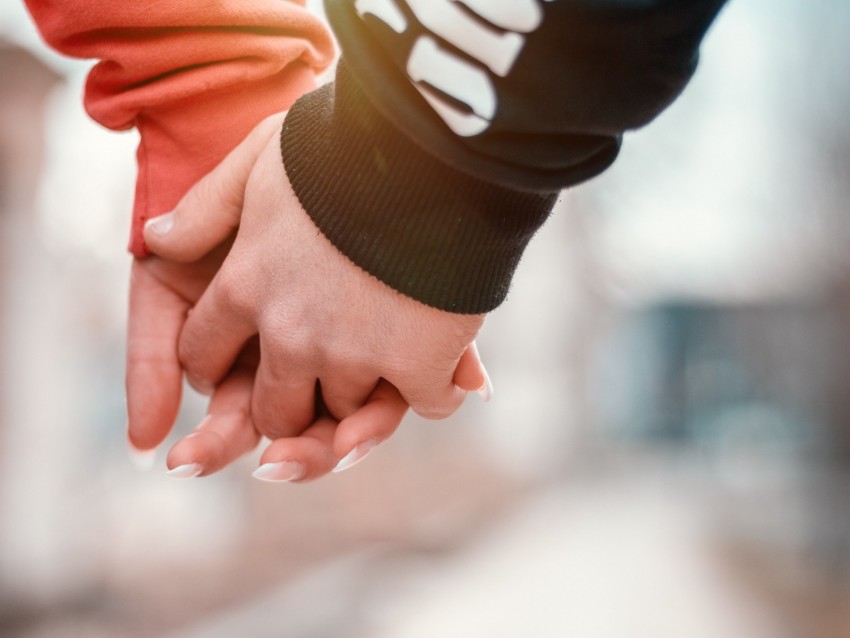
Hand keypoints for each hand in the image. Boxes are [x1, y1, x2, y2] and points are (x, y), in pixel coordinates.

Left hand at [143, 115, 489, 458]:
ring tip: (384, 369)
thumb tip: (155, 238)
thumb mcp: (259, 156)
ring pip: (344, 416)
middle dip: (286, 409)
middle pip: (273, 411)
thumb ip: (206, 207)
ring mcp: (354, 354)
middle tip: (310, 392)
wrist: (430, 144)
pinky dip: (437, 392)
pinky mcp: (419, 364)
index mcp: (246, 286)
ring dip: (360, 401)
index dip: (214, 366)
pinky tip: (445, 371)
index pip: (202, 355)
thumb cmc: (344, 143)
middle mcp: (290, 334)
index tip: (234, 366)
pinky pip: (426, 406)